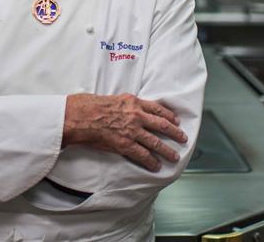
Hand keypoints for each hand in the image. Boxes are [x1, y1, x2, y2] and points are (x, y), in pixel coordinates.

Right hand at [62, 93, 186, 171]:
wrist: (81, 116)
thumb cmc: (91, 105)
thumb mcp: (113, 98)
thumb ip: (126, 104)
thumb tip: (130, 109)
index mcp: (134, 102)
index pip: (157, 108)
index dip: (169, 115)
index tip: (176, 120)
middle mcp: (137, 115)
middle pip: (162, 125)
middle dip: (175, 133)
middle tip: (183, 138)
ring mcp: (132, 130)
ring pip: (156, 142)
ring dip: (167, 150)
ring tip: (174, 156)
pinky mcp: (125, 144)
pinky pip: (143, 154)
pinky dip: (151, 161)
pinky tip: (156, 165)